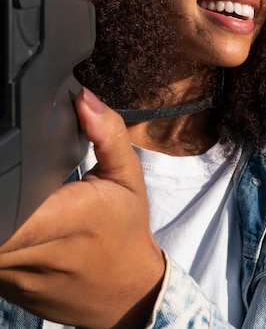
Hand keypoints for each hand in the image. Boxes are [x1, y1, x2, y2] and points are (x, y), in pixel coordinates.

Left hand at [0, 88, 164, 328]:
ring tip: (12, 192)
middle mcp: (34, 251)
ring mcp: (12, 275)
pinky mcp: (1, 286)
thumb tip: (83, 97)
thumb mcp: (128, 176)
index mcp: (69, 218)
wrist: (125, 293)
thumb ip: (106, 133)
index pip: (14, 209)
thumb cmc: (125, 229)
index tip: (4, 157)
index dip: (2, 185)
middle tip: (7, 170)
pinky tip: (12, 216)